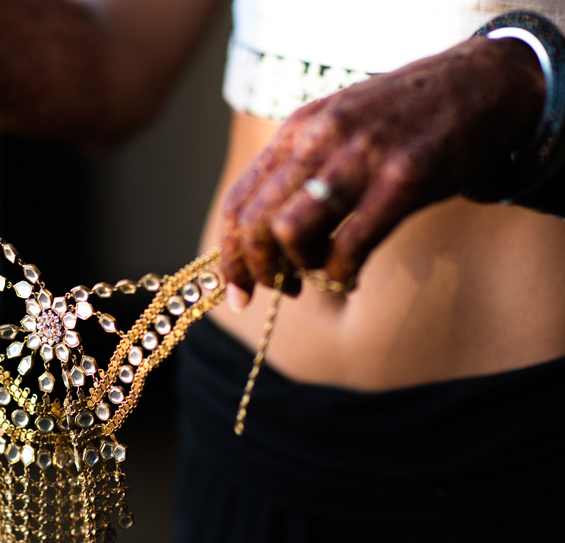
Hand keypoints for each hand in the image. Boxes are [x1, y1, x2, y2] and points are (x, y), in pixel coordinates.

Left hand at [220, 37, 545, 304]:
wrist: (480, 83)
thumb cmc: (402, 117)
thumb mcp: (336, 126)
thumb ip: (299, 170)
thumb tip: (264, 240)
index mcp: (296, 130)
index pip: (238, 202)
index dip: (230, 257)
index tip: (238, 292)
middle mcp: (318, 139)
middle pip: (256, 223)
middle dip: (260, 270)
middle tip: (283, 290)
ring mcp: (359, 157)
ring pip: (290, 232)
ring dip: (300, 269)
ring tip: (321, 275)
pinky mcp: (403, 179)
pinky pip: (350, 245)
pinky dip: (341, 275)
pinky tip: (350, 277)